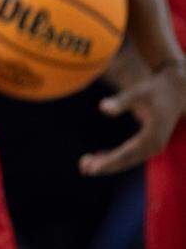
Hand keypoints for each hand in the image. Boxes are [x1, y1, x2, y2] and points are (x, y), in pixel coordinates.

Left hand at [80, 61, 185, 175]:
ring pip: (128, 159)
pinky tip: (98, 157)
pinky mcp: (150, 143)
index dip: (109, 162)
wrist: (176, 90)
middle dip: (106, 166)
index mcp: (152, 137)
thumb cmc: (155, 89)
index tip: (92, 168)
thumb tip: (102, 107)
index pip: (127, 154)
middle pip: (127, 160)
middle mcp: (154, 146)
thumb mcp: (138, 92)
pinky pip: (130, 154)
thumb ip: (121, 101)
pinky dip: (115, 156)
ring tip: (84, 165)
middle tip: (83, 169)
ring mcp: (153, 146)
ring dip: (108, 163)